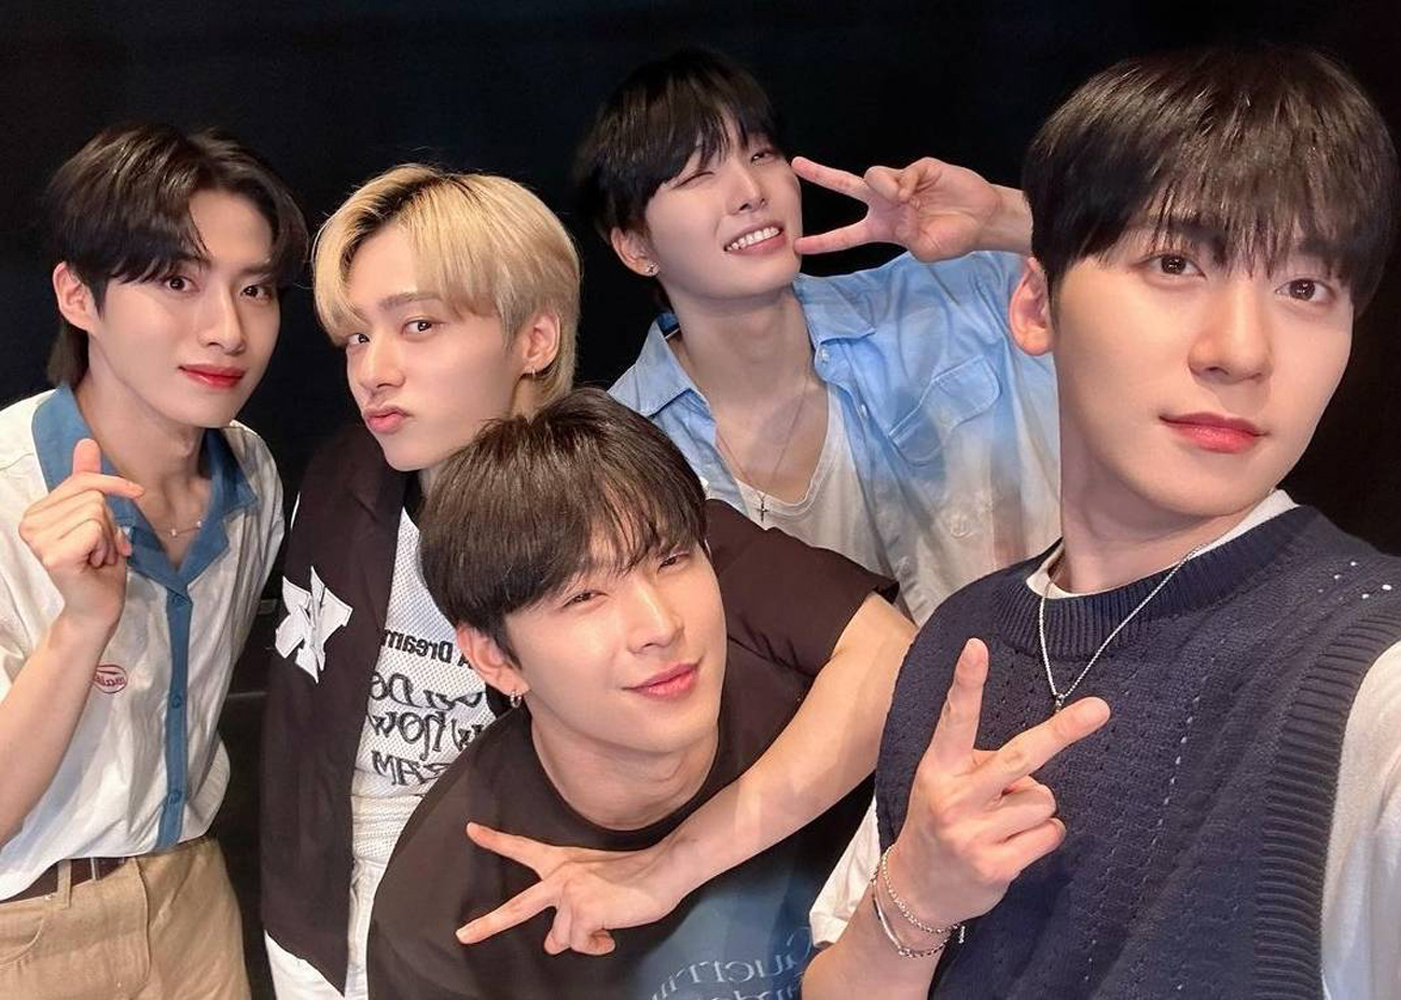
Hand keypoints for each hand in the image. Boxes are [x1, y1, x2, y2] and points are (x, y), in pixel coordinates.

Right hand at [17, 439, 141, 629]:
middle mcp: (30, 523)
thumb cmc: (99, 565)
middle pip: (93, 496)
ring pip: (96, 511)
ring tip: (96, 556)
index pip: (82, 480)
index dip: (114, 485)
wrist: (98, 607)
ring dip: (108, 536)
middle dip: (110, 522)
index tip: (135, 493)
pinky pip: (94, 528)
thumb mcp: (99, 516)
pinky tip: (94, 563)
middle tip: (101, 548)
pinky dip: (105, 545)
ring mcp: (37, 539)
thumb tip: (86, 441)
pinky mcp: (52, 555)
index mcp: (38, 511)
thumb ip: (87, 481)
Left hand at [456, 822, 685, 956]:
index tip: (472, 831)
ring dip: (583, 939)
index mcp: (562, 862)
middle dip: (488, 924)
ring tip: (605, 926)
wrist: (663, 869)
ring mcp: (570, 893)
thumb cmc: (634, 874)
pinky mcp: (584, 911)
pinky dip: (596, 945)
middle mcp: (560, 876)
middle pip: (518, 906)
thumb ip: (568, 910)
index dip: (496, 840)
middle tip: (463, 935)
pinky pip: (581, 944)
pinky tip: (610, 932)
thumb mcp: (594, 887)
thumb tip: (552, 945)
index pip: (523, 848)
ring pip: (562, 938)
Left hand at [791, 156, 1028, 260]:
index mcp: (883, 228)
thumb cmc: (954, 238)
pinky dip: (905, 182)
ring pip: (871, 176)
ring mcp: (900, 183)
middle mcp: (886, 203)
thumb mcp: (925, 250)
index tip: (799, 247)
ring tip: (904, 200)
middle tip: (797, 164)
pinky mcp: (918, 168)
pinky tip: (917, 191)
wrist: (982, 220)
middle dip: (822, 175)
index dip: (824, 242)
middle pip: (846, 186)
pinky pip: (899, 171)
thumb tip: (893, 203)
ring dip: (883, 188)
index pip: (846, 236)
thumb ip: (904, 237)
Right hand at [883, 638, 1108, 928]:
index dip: (967, 682)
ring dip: (1036, 809)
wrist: (916, 889)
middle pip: (1020, 757)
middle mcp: (954, 798)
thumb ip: (981, 768)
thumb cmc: (939, 822)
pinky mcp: (995, 865)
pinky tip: (1015, 845)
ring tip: (1005, 824)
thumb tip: (1033, 770)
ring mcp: (973, 834)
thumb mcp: (943, 785)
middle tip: (1099, 709)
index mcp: (939, 768)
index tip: (976, 646)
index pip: (955, 718)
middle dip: (1062, 731)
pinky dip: (1043, 836)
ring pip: (1043, 799)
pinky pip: (1049, 834)